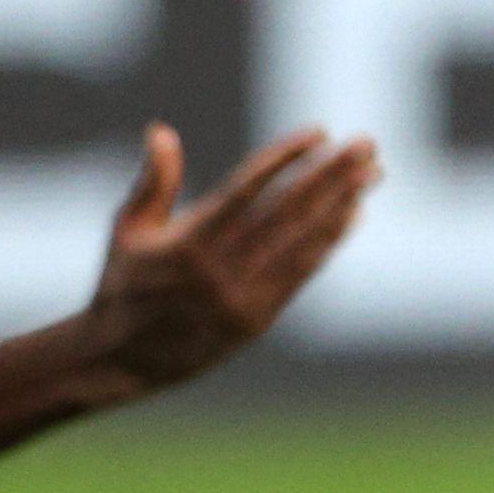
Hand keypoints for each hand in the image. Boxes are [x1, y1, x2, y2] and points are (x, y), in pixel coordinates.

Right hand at [81, 122, 379, 394]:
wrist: (122, 361)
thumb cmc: (123, 284)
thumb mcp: (127, 230)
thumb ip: (152, 182)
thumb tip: (160, 130)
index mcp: (188, 244)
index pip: (247, 192)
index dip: (285, 160)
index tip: (318, 132)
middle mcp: (220, 272)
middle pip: (287, 213)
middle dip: (330, 175)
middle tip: (365, 144)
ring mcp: (242, 298)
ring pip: (303, 243)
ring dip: (341, 204)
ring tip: (371, 172)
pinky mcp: (258, 319)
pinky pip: (302, 273)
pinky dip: (329, 241)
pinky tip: (353, 213)